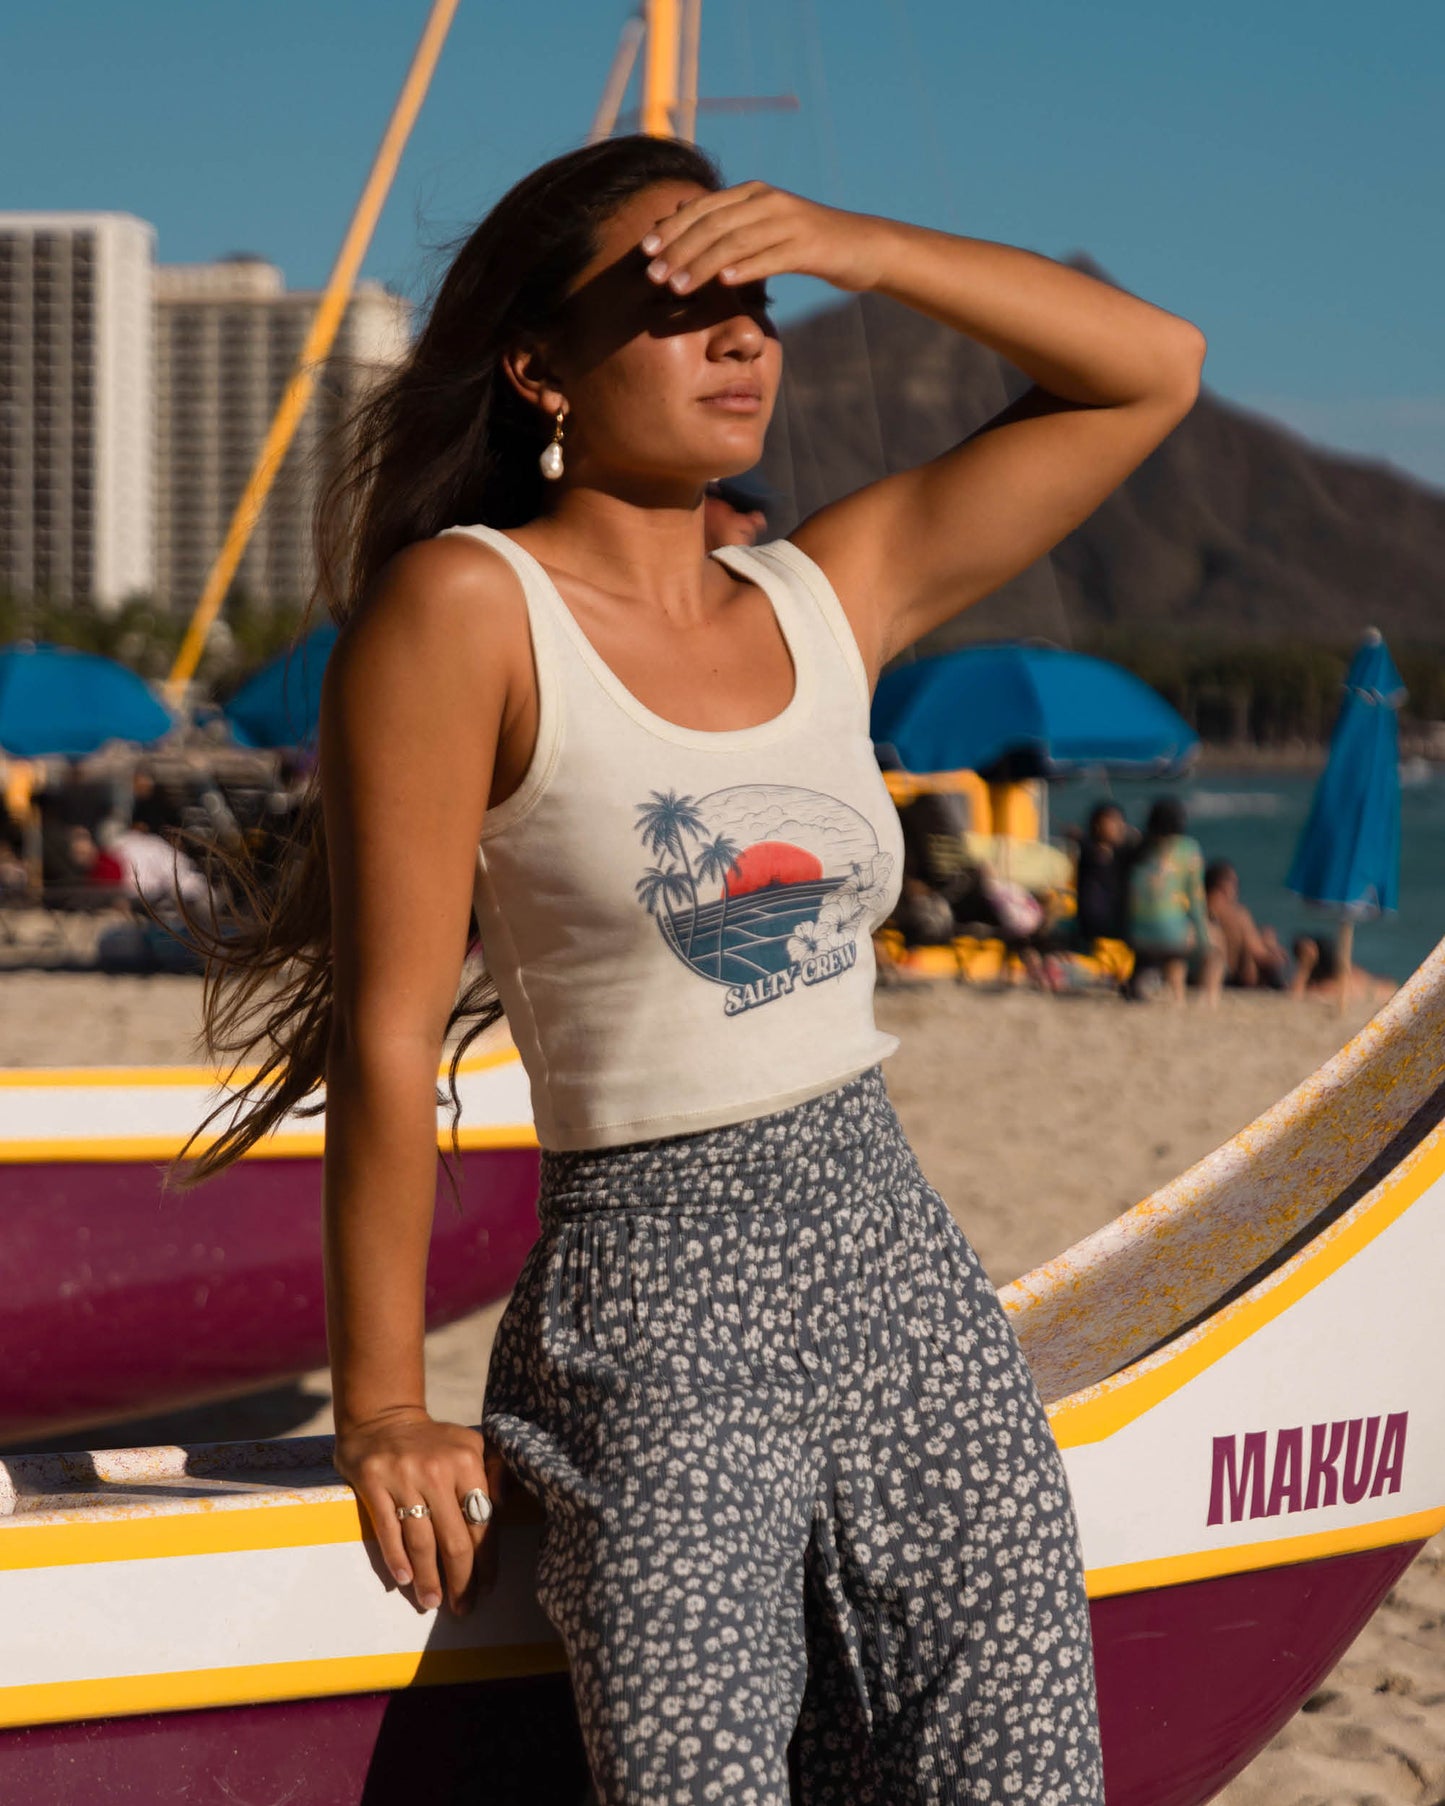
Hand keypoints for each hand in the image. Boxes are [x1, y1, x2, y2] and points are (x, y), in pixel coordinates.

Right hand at [334, 1407, 504, 1614]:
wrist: (382, 1418)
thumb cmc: (433, 1441)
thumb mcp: (470, 1444)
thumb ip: (494, 1471)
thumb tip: (504, 1506)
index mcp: (466, 1462)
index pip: (481, 1521)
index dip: (485, 1560)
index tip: (486, 1587)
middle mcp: (437, 1471)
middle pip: (454, 1539)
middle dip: (460, 1579)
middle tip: (461, 1607)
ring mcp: (404, 1478)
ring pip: (421, 1541)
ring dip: (428, 1578)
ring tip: (431, 1602)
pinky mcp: (374, 1483)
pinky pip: (388, 1529)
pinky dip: (397, 1558)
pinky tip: (405, 1579)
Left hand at [638, 181, 884, 296]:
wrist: (863, 246)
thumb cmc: (807, 242)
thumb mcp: (764, 226)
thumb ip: (728, 221)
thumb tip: (684, 214)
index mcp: (753, 194)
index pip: (703, 209)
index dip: (672, 229)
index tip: (644, 252)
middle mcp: (768, 201)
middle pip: (714, 225)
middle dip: (679, 250)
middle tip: (652, 276)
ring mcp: (790, 222)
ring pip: (736, 242)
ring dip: (702, 265)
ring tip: (676, 288)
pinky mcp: (809, 246)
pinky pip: (772, 257)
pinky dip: (746, 268)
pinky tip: (723, 282)